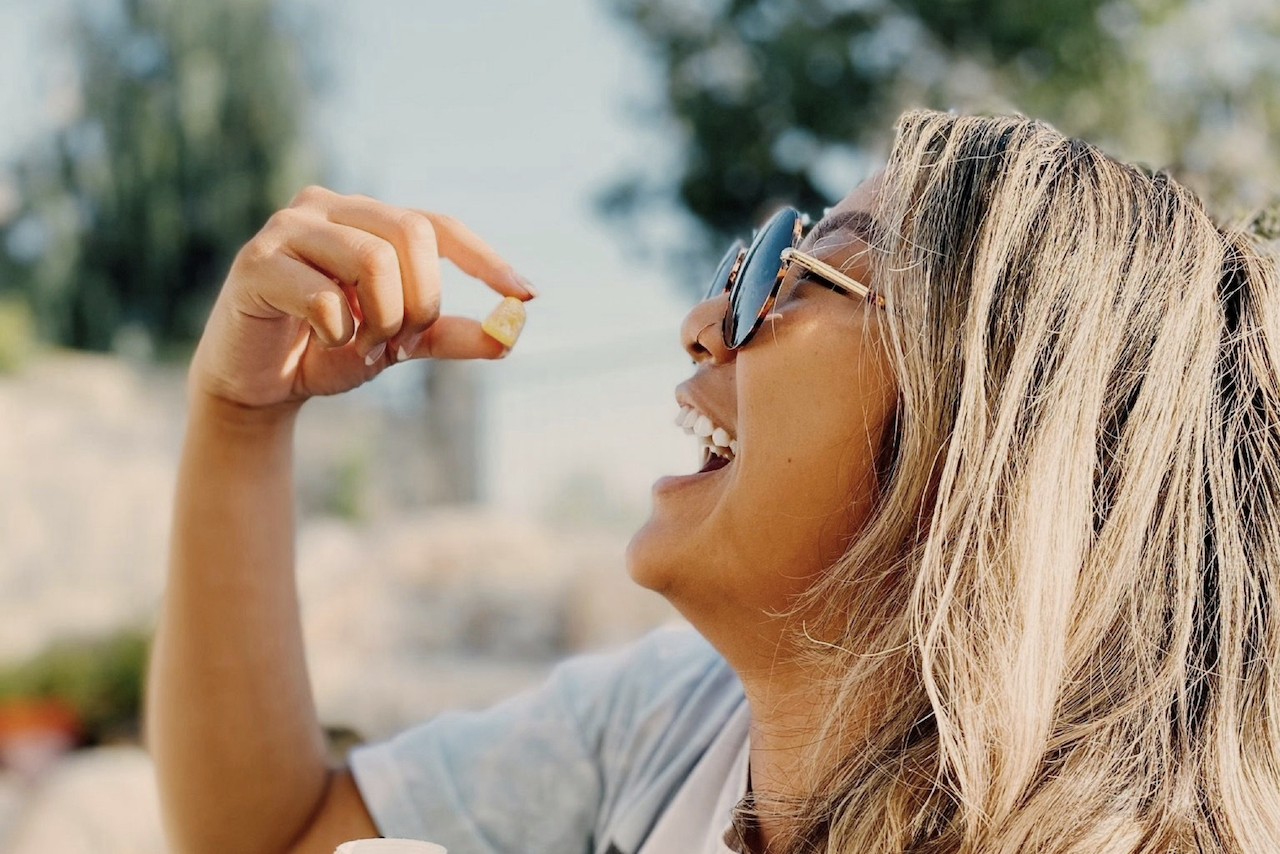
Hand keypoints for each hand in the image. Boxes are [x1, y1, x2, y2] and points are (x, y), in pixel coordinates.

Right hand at [189, 185, 535, 411]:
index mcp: (366, 218)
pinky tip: (325, 341)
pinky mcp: (256, 262)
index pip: (438, 224)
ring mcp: (288, 228)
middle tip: (402, 340)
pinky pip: (324, 296)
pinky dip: (339, 331)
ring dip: (382, 319)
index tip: (526, 294)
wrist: (258, 385)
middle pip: (411, 233)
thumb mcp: (398, 343)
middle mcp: (327, 208)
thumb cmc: (327, 350)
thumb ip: (448, 335)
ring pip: (372, 260)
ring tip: (361, 345)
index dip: (485, 259)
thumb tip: (510, 336)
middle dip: (422, 299)